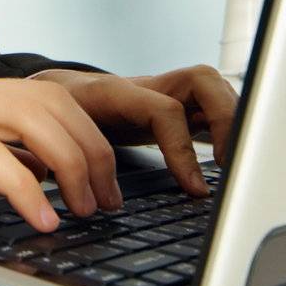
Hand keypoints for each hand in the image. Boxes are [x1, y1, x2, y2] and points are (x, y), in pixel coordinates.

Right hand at [0, 70, 122, 231]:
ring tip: (84, 208)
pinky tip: (38, 217)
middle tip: (106, 198)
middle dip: (93, 149)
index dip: (85, 133)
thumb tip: (22, 174)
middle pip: (51, 100)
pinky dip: (26, 186)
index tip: (102, 178)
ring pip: (32, 117)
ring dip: (72, 164)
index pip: (43, 94)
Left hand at [27, 65, 237, 195]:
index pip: (163, 112)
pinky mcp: (172, 106)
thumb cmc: (53, 115)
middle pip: (202, 81)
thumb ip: (75, 163)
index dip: (183, 150)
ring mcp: (162, 92)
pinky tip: (229, 157)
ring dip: (231, 120)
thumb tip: (99, 204)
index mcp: (115, 93)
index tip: (195, 189)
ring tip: (235, 162)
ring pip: (211, 89)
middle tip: (230, 164)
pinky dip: (225, 128)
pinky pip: (207, 108)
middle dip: (225, 118)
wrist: (50, 92)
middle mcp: (146, 87)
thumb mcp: (57, 137)